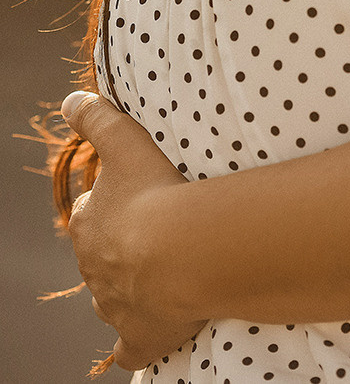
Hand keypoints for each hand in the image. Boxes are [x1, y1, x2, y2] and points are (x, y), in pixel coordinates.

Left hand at [61, 92, 204, 372]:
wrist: (180, 251)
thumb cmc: (153, 192)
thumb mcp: (123, 141)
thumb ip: (97, 118)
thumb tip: (70, 100)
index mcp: (89, 223)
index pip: (91, 214)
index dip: (111, 207)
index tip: (135, 199)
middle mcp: (94, 267)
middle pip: (103, 256)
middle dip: (122, 248)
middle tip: (157, 234)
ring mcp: (114, 305)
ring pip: (112, 297)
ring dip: (130, 288)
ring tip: (162, 275)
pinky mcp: (138, 336)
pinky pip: (130, 347)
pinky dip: (136, 343)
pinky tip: (148, 334)